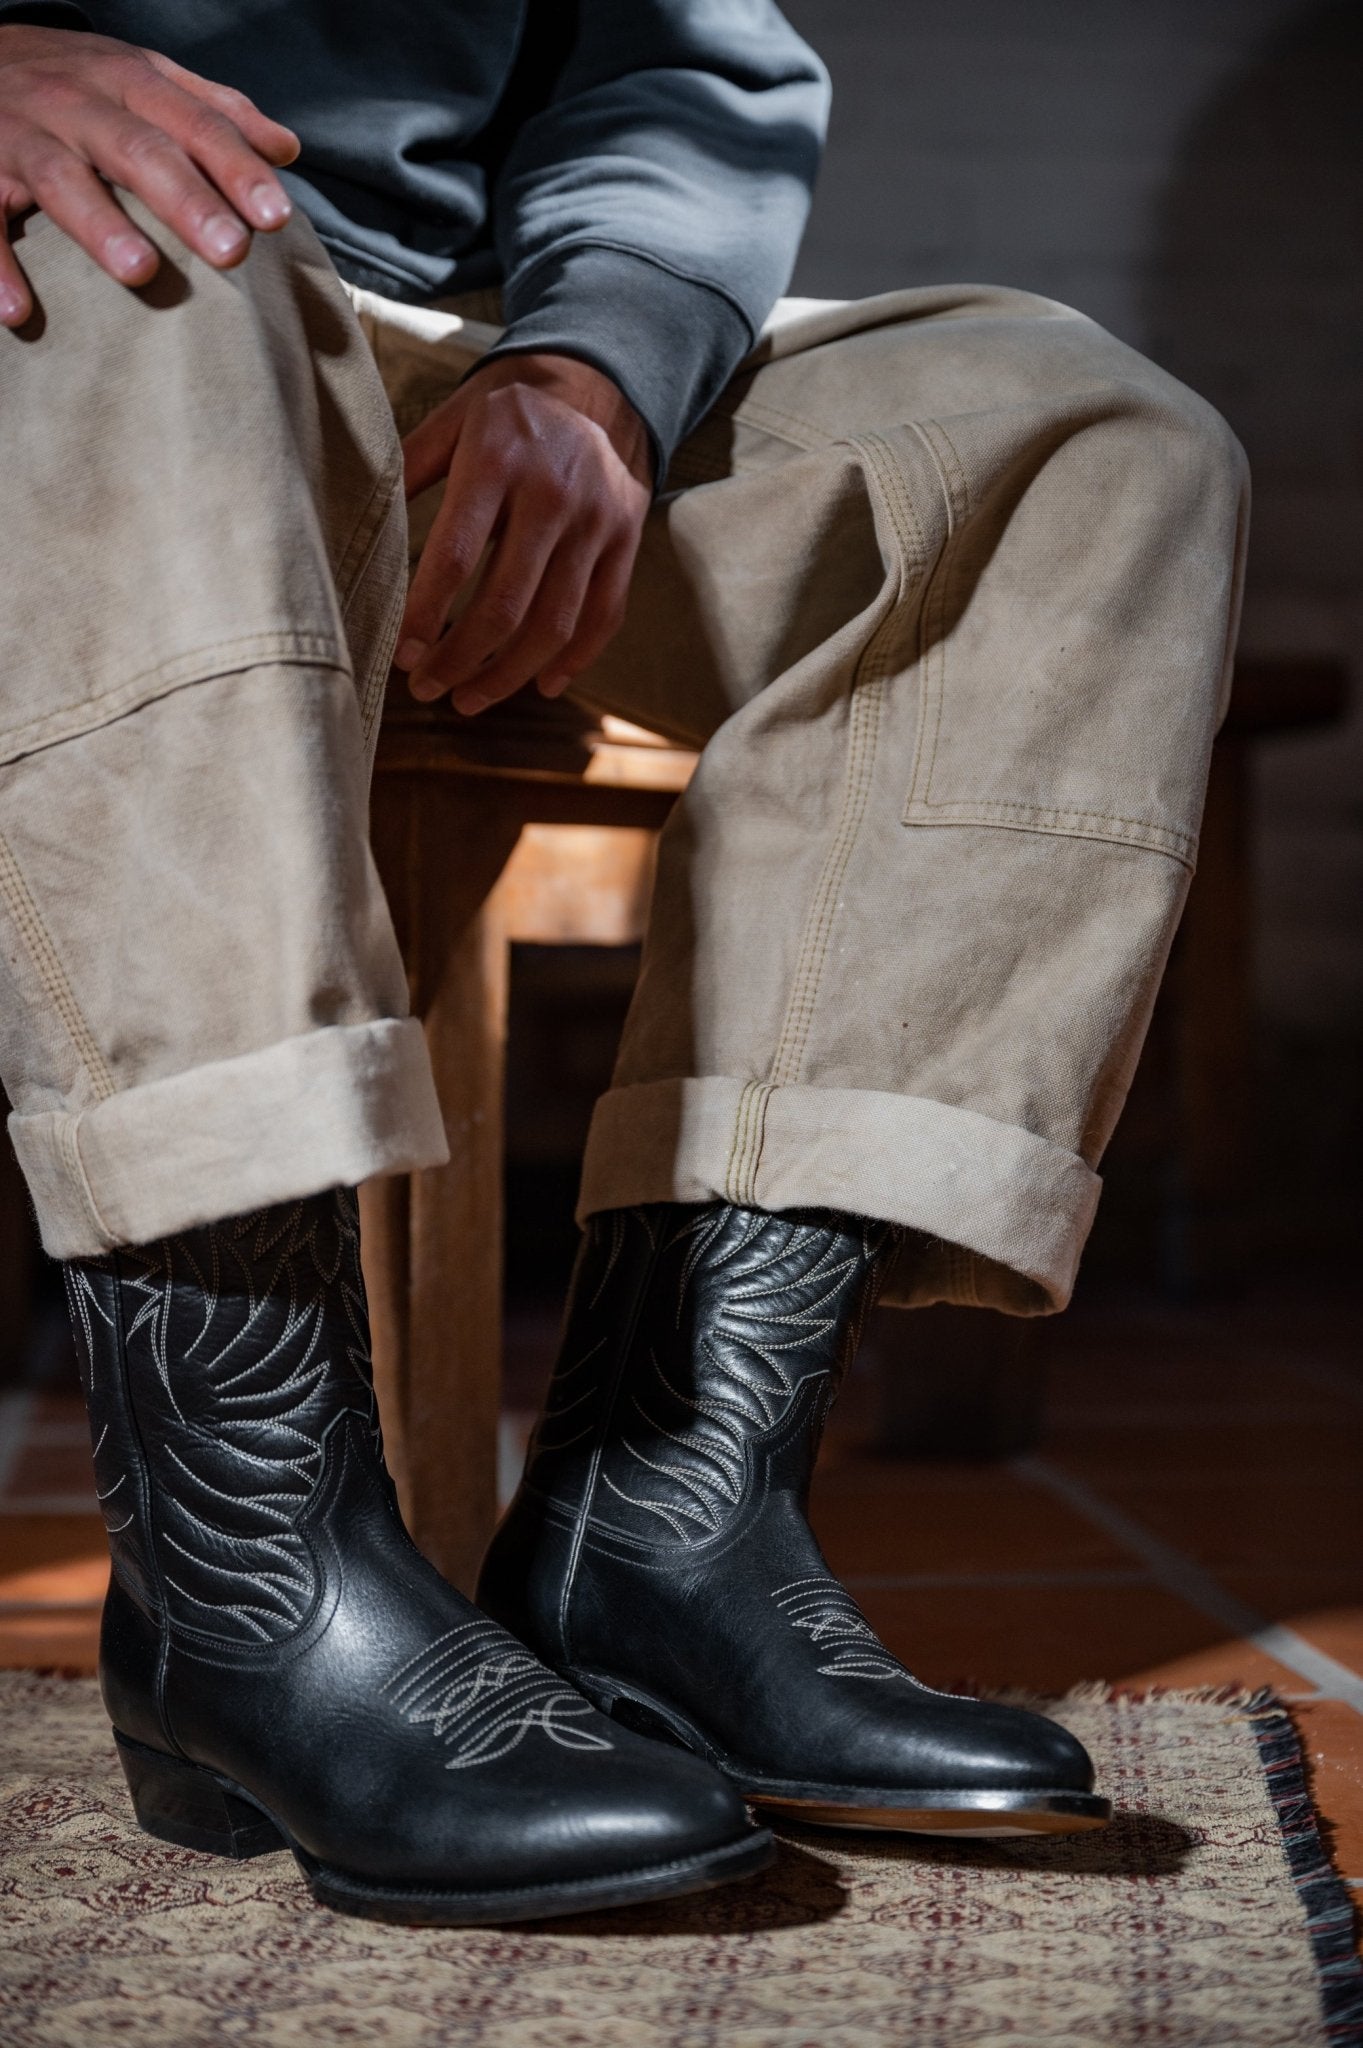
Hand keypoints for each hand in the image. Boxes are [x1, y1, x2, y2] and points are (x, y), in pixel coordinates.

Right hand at [0, 22, 298, 326]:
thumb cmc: (80, 80)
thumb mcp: (144, 77)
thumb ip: (214, 111)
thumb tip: (284, 149)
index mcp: (129, 84)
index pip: (194, 125)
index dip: (236, 168)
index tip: (276, 216)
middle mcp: (77, 104)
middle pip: (137, 150)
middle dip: (185, 198)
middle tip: (231, 250)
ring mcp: (22, 136)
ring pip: (60, 179)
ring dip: (99, 226)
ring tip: (140, 272)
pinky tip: (18, 311)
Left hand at [396, 352, 652, 714]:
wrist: (598, 383)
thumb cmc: (508, 412)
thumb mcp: (453, 420)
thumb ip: (408, 470)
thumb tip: (359, 526)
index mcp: (498, 461)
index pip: (455, 557)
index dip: (425, 616)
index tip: (401, 654)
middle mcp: (553, 495)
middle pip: (505, 605)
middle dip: (460, 660)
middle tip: (426, 688)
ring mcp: (597, 523)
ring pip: (555, 624)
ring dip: (508, 675)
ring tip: (468, 699)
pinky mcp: (626, 542)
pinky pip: (604, 616)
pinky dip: (574, 661)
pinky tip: (541, 685)